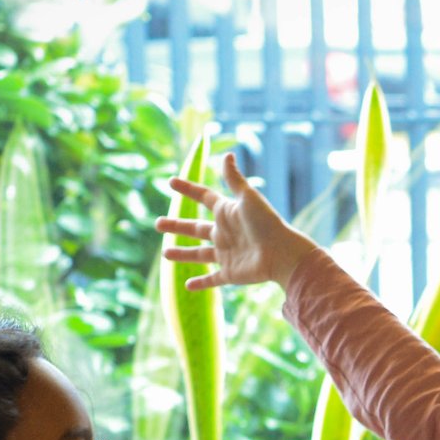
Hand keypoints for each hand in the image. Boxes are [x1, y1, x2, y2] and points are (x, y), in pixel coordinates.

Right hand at [156, 153, 312, 291]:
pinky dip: (201, 283)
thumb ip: (234, 179)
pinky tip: (187, 285)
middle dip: (176, 226)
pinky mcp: (231, 274)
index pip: (203, 197)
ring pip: (199, 254)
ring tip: (165, 253)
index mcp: (227, 213)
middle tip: (156, 224)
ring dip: (182, 254)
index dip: (188, 189)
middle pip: (195, 229)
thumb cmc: (266, 223)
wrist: (282, 253)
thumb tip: (227, 154)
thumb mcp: (247, 197)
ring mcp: (227, 254)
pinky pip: (213, 279)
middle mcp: (225, 233)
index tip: (171, 182)